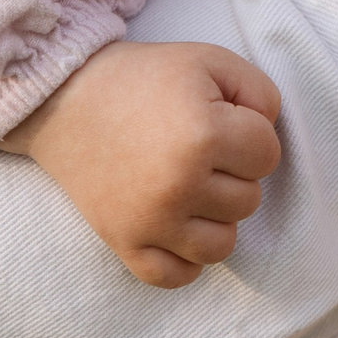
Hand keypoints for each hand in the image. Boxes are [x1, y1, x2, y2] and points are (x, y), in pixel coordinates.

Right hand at [0, 40, 282, 288]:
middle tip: (199, 150)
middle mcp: (178, 185)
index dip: (252, 135)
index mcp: (203, 136)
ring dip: (215, 216)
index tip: (222, 122)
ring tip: (191, 187)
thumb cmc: (146, 77)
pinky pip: (177, 276)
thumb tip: (271, 134)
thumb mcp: (211, 61)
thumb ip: (260, 93)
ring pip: (222, 245)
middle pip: (249, 200)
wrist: (67, 99)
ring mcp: (150, 221)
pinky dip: (185, 257)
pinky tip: (179, 226)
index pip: (268, 155)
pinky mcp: (124, 244)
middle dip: (233, 174)